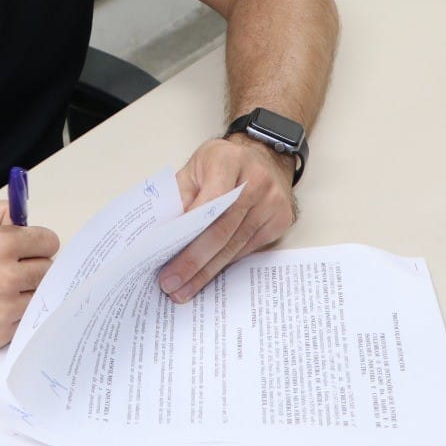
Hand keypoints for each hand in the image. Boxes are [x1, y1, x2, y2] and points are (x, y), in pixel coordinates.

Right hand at [0, 202, 58, 356]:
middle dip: (34, 267)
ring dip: (24, 294)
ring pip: (37, 300)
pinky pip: (20, 324)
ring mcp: (1, 310)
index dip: (39, 243)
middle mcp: (6, 278)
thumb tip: (22, 218)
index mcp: (2, 245)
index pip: (49, 243)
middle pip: (47, 273)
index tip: (32, 248)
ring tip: (0, 290)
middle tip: (14, 269)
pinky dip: (11, 317)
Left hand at [157, 135, 297, 303]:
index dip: (189, 233)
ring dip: (208, 271)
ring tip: (184, 289)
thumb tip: (164, 235)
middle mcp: (256, 181)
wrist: (263, 156)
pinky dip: (226, 264)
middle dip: (194, 262)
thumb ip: (180, 196)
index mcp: (228, 161)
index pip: (209, 202)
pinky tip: (208, 276)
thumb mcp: (194, 168)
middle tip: (172, 284)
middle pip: (223, 230)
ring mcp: (272, 202)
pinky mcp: (281, 220)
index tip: (167, 257)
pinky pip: (248, 249)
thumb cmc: (222, 163)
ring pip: (235, 246)